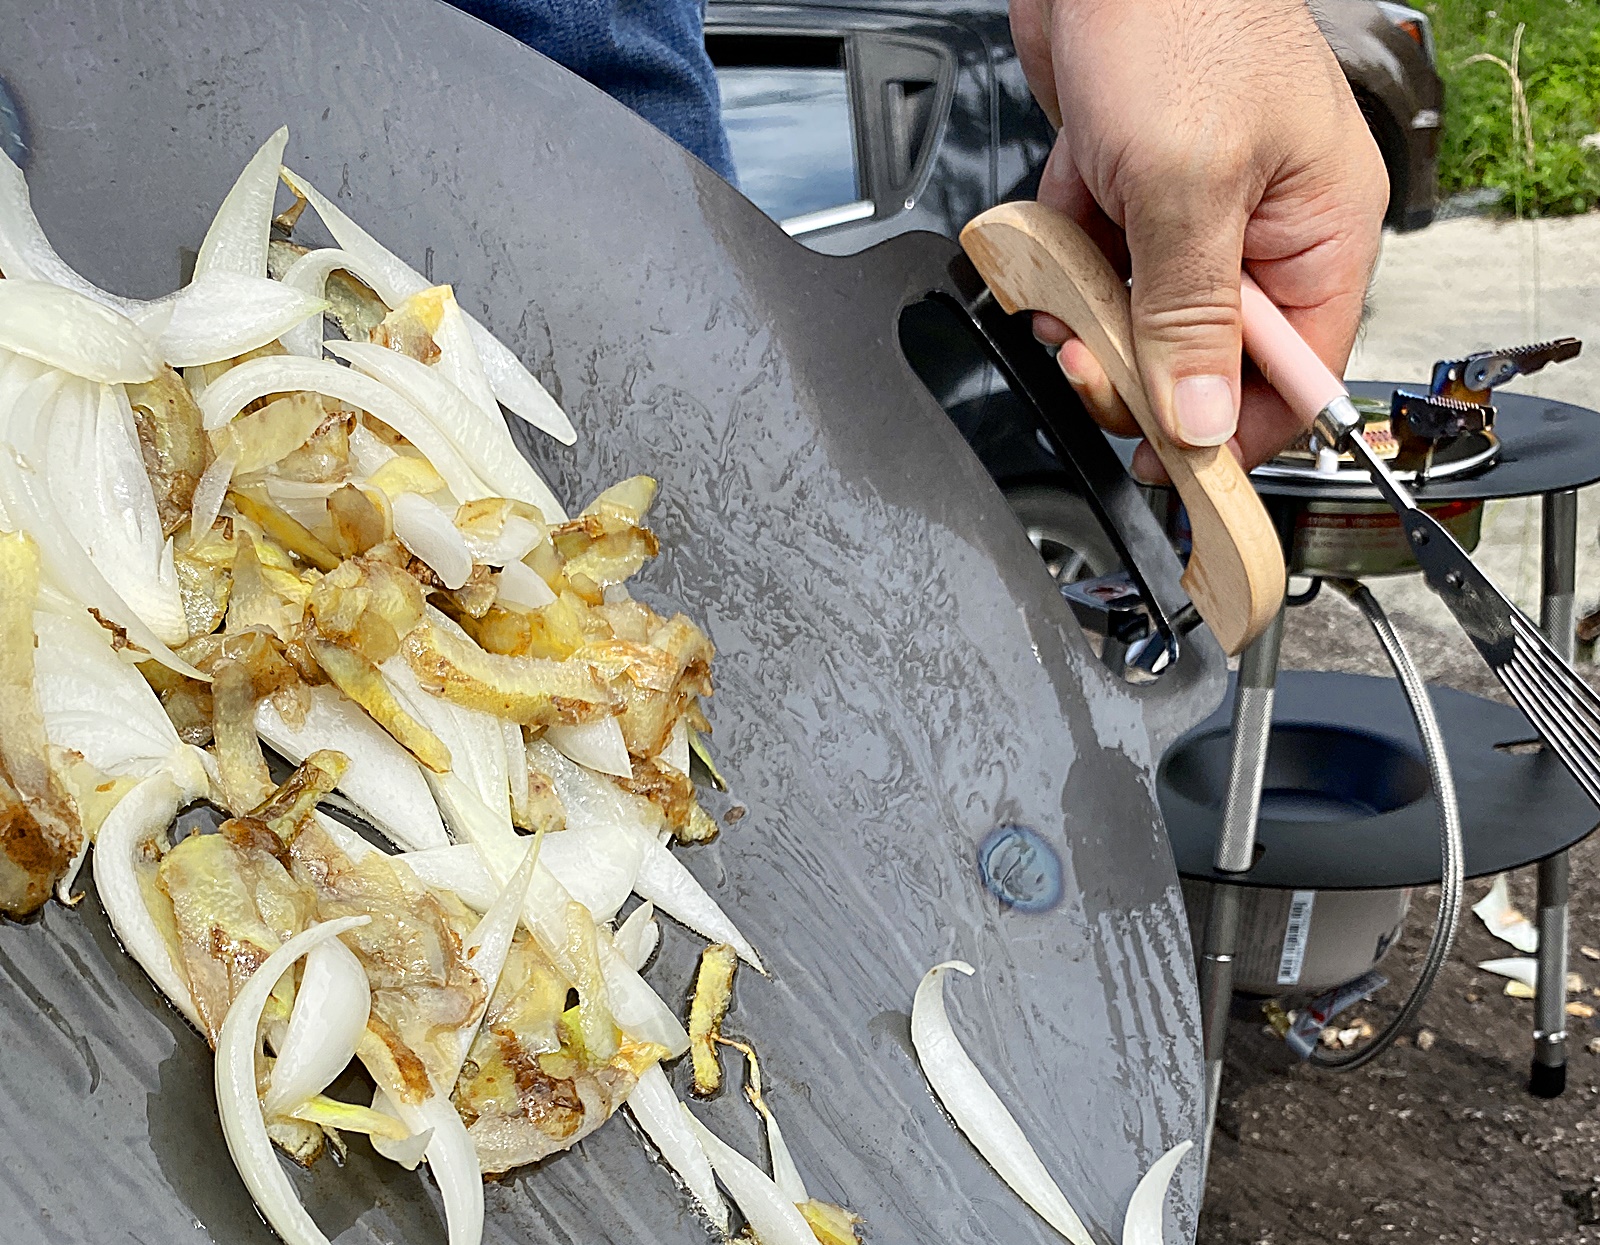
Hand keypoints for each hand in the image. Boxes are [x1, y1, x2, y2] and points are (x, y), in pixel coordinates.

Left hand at [1009, 0, 1385, 481]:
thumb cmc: (1178, 22)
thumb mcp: (1189, 187)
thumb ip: (1191, 313)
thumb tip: (1202, 419)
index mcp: (1317, 231)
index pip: (1293, 375)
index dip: (1233, 432)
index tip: (1171, 466)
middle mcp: (1259, 228)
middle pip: (1204, 357)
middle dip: (1138, 370)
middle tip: (1090, 363)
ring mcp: (1190, 207)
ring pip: (1138, 316)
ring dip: (1088, 318)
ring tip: (1059, 296)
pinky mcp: (1128, 185)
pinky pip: (1094, 261)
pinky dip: (1060, 264)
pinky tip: (1040, 249)